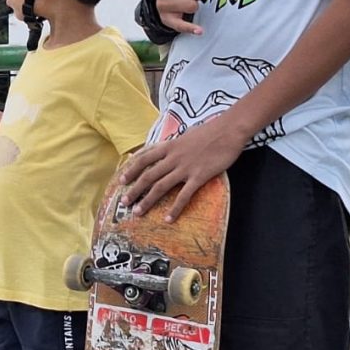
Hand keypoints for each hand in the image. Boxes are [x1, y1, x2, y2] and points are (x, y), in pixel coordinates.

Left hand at [118, 117, 245, 221]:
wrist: (228, 130)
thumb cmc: (208, 132)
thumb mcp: (184, 136)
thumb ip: (172, 147)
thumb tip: (162, 151)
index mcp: (168, 146)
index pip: (144, 159)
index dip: (131, 170)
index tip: (121, 180)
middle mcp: (173, 157)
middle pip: (148, 176)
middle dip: (134, 190)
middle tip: (124, 202)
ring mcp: (185, 168)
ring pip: (161, 186)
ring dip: (148, 201)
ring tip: (138, 212)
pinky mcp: (199, 177)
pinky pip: (184, 195)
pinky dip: (175, 208)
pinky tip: (168, 219)